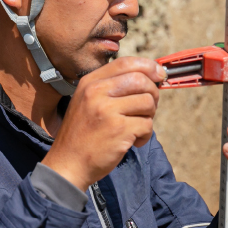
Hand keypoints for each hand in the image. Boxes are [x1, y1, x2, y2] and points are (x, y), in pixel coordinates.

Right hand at [42, 57, 166, 191]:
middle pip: (141, 80)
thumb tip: (150, 77)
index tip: (159, 75)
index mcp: (90, 82)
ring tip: (136, 128)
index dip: (148, 66)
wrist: (68, 164)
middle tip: (148, 108)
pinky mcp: (118, 129)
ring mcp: (107, 110)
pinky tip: (133, 142)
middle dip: (153, 93)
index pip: (126, 62)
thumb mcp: (88, 102)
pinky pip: (147, 124)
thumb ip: (112, 88)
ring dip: (149, 117)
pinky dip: (145, 135)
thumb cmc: (83, 134)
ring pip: (147, 102)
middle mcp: (97, 92)